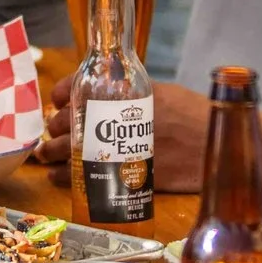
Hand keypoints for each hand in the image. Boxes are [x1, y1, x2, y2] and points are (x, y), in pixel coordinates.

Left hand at [36, 74, 210, 194]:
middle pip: (70, 121)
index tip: (57, 99)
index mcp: (126, 92)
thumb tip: (105, 96)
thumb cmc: (194, 116)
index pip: (79, 85)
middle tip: (50, 132)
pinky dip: (67, 177)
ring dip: (52, 153)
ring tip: (45, 156)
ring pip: (71, 150)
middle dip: (54, 127)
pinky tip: (59, 176)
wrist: (217, 147)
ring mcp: (120, 149)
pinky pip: (85, 177)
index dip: (62, 93)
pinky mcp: (124, 176)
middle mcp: (119, 119)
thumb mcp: (163, 92)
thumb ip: (133, 94)